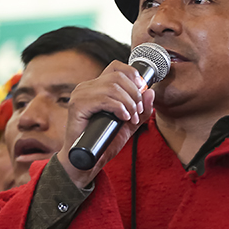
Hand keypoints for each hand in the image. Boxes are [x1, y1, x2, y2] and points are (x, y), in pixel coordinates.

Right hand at [55, 61, 154, 189]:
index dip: (133, 74)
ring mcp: (80, 95)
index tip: (142, 90)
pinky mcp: (77, 106)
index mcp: (97, 87)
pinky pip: (103, 98)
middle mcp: (87, 87)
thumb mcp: (129, 124)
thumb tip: (151, 91)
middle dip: (135, 93)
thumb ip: (141, 110)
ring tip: (131, 118)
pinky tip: (123, 118)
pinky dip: (119, 107)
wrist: (88, 161)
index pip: (116, 66)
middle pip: (118, 76)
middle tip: (138, 112)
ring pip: (112, 86)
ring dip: (129, 103)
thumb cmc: (104, 143)